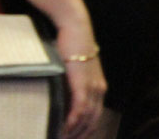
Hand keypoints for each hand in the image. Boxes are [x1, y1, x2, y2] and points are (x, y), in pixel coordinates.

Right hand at [54, 21, 105, 138]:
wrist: (76, 29)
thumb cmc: (72, 48)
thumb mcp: (73, 71)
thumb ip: (71, 86)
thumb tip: (59, 99)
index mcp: (99, 88)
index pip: (95, 117)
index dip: (85, 132)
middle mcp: (99, 89)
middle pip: (93, 121)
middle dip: (80, 136)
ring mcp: (92, 86)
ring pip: (87, 117)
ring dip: (74, 132)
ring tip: (60, 138)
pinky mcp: (83, 82)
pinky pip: (81, 107)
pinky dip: (73, 121)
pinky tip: (65, 129)